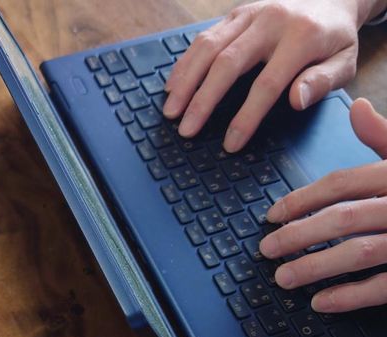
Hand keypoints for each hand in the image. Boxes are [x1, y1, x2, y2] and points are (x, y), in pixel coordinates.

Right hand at [163, 0, 383, 152]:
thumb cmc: (334, 38)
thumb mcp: (345, 61)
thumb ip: (323, 81)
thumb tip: (296, 100)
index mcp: (302, 36)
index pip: (267, 83)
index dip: (246, 117)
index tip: (231, 143)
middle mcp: (270, 21)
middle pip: (227, 63)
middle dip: (202, 100)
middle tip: (186, 129)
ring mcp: (249, 14)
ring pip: (208, 47)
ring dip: (185, 81)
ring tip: (170, 110)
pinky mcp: (235, 14)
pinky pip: (202, 38)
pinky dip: (184, 63)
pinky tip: (172, 85)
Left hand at [260, 98, 386, 312]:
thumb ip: (385, 137)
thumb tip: (358, 108)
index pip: (342, 183)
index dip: (301, 199)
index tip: (272, 215)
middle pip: (343, 217)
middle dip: (298, 234)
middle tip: (266, 249)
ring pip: (359, 251)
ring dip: (315, 267)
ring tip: (283, 278)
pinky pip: (385, 285)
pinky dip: (351, 295)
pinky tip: (321, 302)